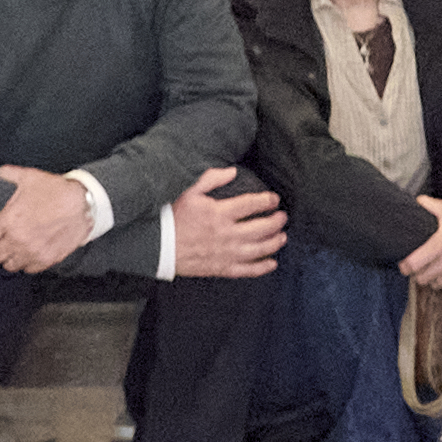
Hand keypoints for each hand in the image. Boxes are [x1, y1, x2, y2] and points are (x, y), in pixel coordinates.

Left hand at [0, 174, 108, 272]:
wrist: (83, 203)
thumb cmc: (55, 190)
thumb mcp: (29, 177)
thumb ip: (7, 174)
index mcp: (8, 220)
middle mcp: (17, 239)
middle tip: (0, 245)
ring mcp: (32, 251)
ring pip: (9, 266)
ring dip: (10, 258)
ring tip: (15, 250)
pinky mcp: (47, 259)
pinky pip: (28, 269)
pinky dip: (27, 263)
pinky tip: (29, 253)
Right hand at [171, 168, 290, 279]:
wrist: (158, 246)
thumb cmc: (172, 217)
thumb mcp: (189, 191)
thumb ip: (211, 178)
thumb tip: (232, 171)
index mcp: (220, 213)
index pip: (252, 204)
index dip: (267, 201)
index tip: (274, 199)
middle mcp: (227, 234)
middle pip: (262, 228)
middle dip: (276, 221)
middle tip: (282, 217)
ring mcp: (226, 253)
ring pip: (259, 249)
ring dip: (275, 242)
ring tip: (283, 236)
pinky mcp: (222, 268)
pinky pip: (248, 270)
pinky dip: (263, 267)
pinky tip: (272, 263)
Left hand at [402, 199, 441, 289]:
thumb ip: (430, 205)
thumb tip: (417, 201)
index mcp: (441, 244)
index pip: (414, 264)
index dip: (405, 266)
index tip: (404, 264)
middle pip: (423, 278)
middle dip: (417, 273)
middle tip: (418, 267)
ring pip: (436, 284)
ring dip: (432, 279)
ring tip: (431, 269)